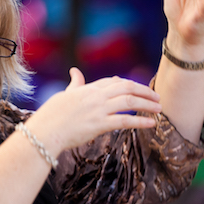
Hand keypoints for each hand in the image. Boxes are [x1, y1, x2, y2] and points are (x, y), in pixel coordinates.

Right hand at [25, 68, 161, 155]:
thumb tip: (75, 72)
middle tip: (157, 97)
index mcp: (88, 89)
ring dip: (147, 104)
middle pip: (127, 87)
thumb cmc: (51, 116)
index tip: (139, 89)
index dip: (129, 84)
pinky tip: (152, 123)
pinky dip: (141, 121)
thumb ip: (75, 84)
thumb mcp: (64, 95)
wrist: (44, 132)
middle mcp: (96, 96)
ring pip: (129, 101)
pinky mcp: (100, 124)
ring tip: (159, 109)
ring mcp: (98, 109)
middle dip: (144, 91)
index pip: (114, 82)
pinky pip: (125, 120)